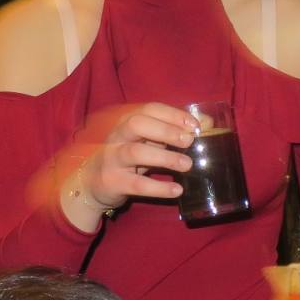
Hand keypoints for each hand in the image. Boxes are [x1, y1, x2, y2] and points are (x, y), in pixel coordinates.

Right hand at [70, 103, 205, 209]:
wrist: (92, 183)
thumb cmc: (128, 158)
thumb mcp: (148, 141)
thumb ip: (173, 131)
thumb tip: (207, 122)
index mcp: (127, 121)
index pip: (150, 109)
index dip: (174, 114)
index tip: (196, 126)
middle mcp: (117, 136)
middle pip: (137, 124)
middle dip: (166, 130)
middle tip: (189, 141)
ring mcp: (112, 159)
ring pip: (135, 152)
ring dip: (165, 157)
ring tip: (187, 165)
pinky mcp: (112, 182)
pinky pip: (136, 184)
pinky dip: (158, 188)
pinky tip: (177, 190)